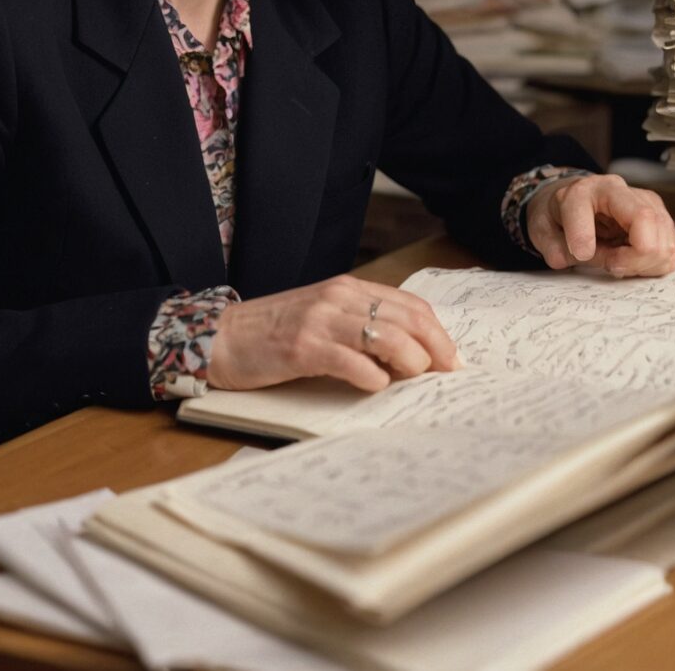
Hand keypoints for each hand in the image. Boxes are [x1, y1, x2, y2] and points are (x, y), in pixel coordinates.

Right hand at [207, 274, 460, 393]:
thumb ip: (361, 327)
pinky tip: (376, 386)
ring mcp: (320, 321)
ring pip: (387, 337)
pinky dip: (373, 378)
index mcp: (347, 289)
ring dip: (410, 363)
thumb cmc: (274, 332)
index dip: (438, 333)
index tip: (452, 359)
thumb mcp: (324, 318)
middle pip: (407, 319)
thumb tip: (409, 355)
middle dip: (436, 349)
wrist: (222, 336)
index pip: (410, 305)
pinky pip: (352, 361)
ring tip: (414, 380)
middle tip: (447, 375)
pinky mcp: (302, 347)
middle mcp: (338, 298)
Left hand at [526, 173, 674, 278]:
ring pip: (664, 240)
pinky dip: (655, 264)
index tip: (581, 254)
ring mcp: (644, 203)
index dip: (584, 237)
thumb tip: (578, 256)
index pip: (588, 210)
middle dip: (631, 257)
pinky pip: (670, 250)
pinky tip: (634, 262)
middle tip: (610, 266)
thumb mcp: (542, 230)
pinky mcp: (660, 218)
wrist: (574, 204)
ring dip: (645, 264)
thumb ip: (554, 247)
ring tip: (620, 263)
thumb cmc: (559, 216)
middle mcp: (618, 191)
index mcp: (583, 191)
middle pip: (645, 222)